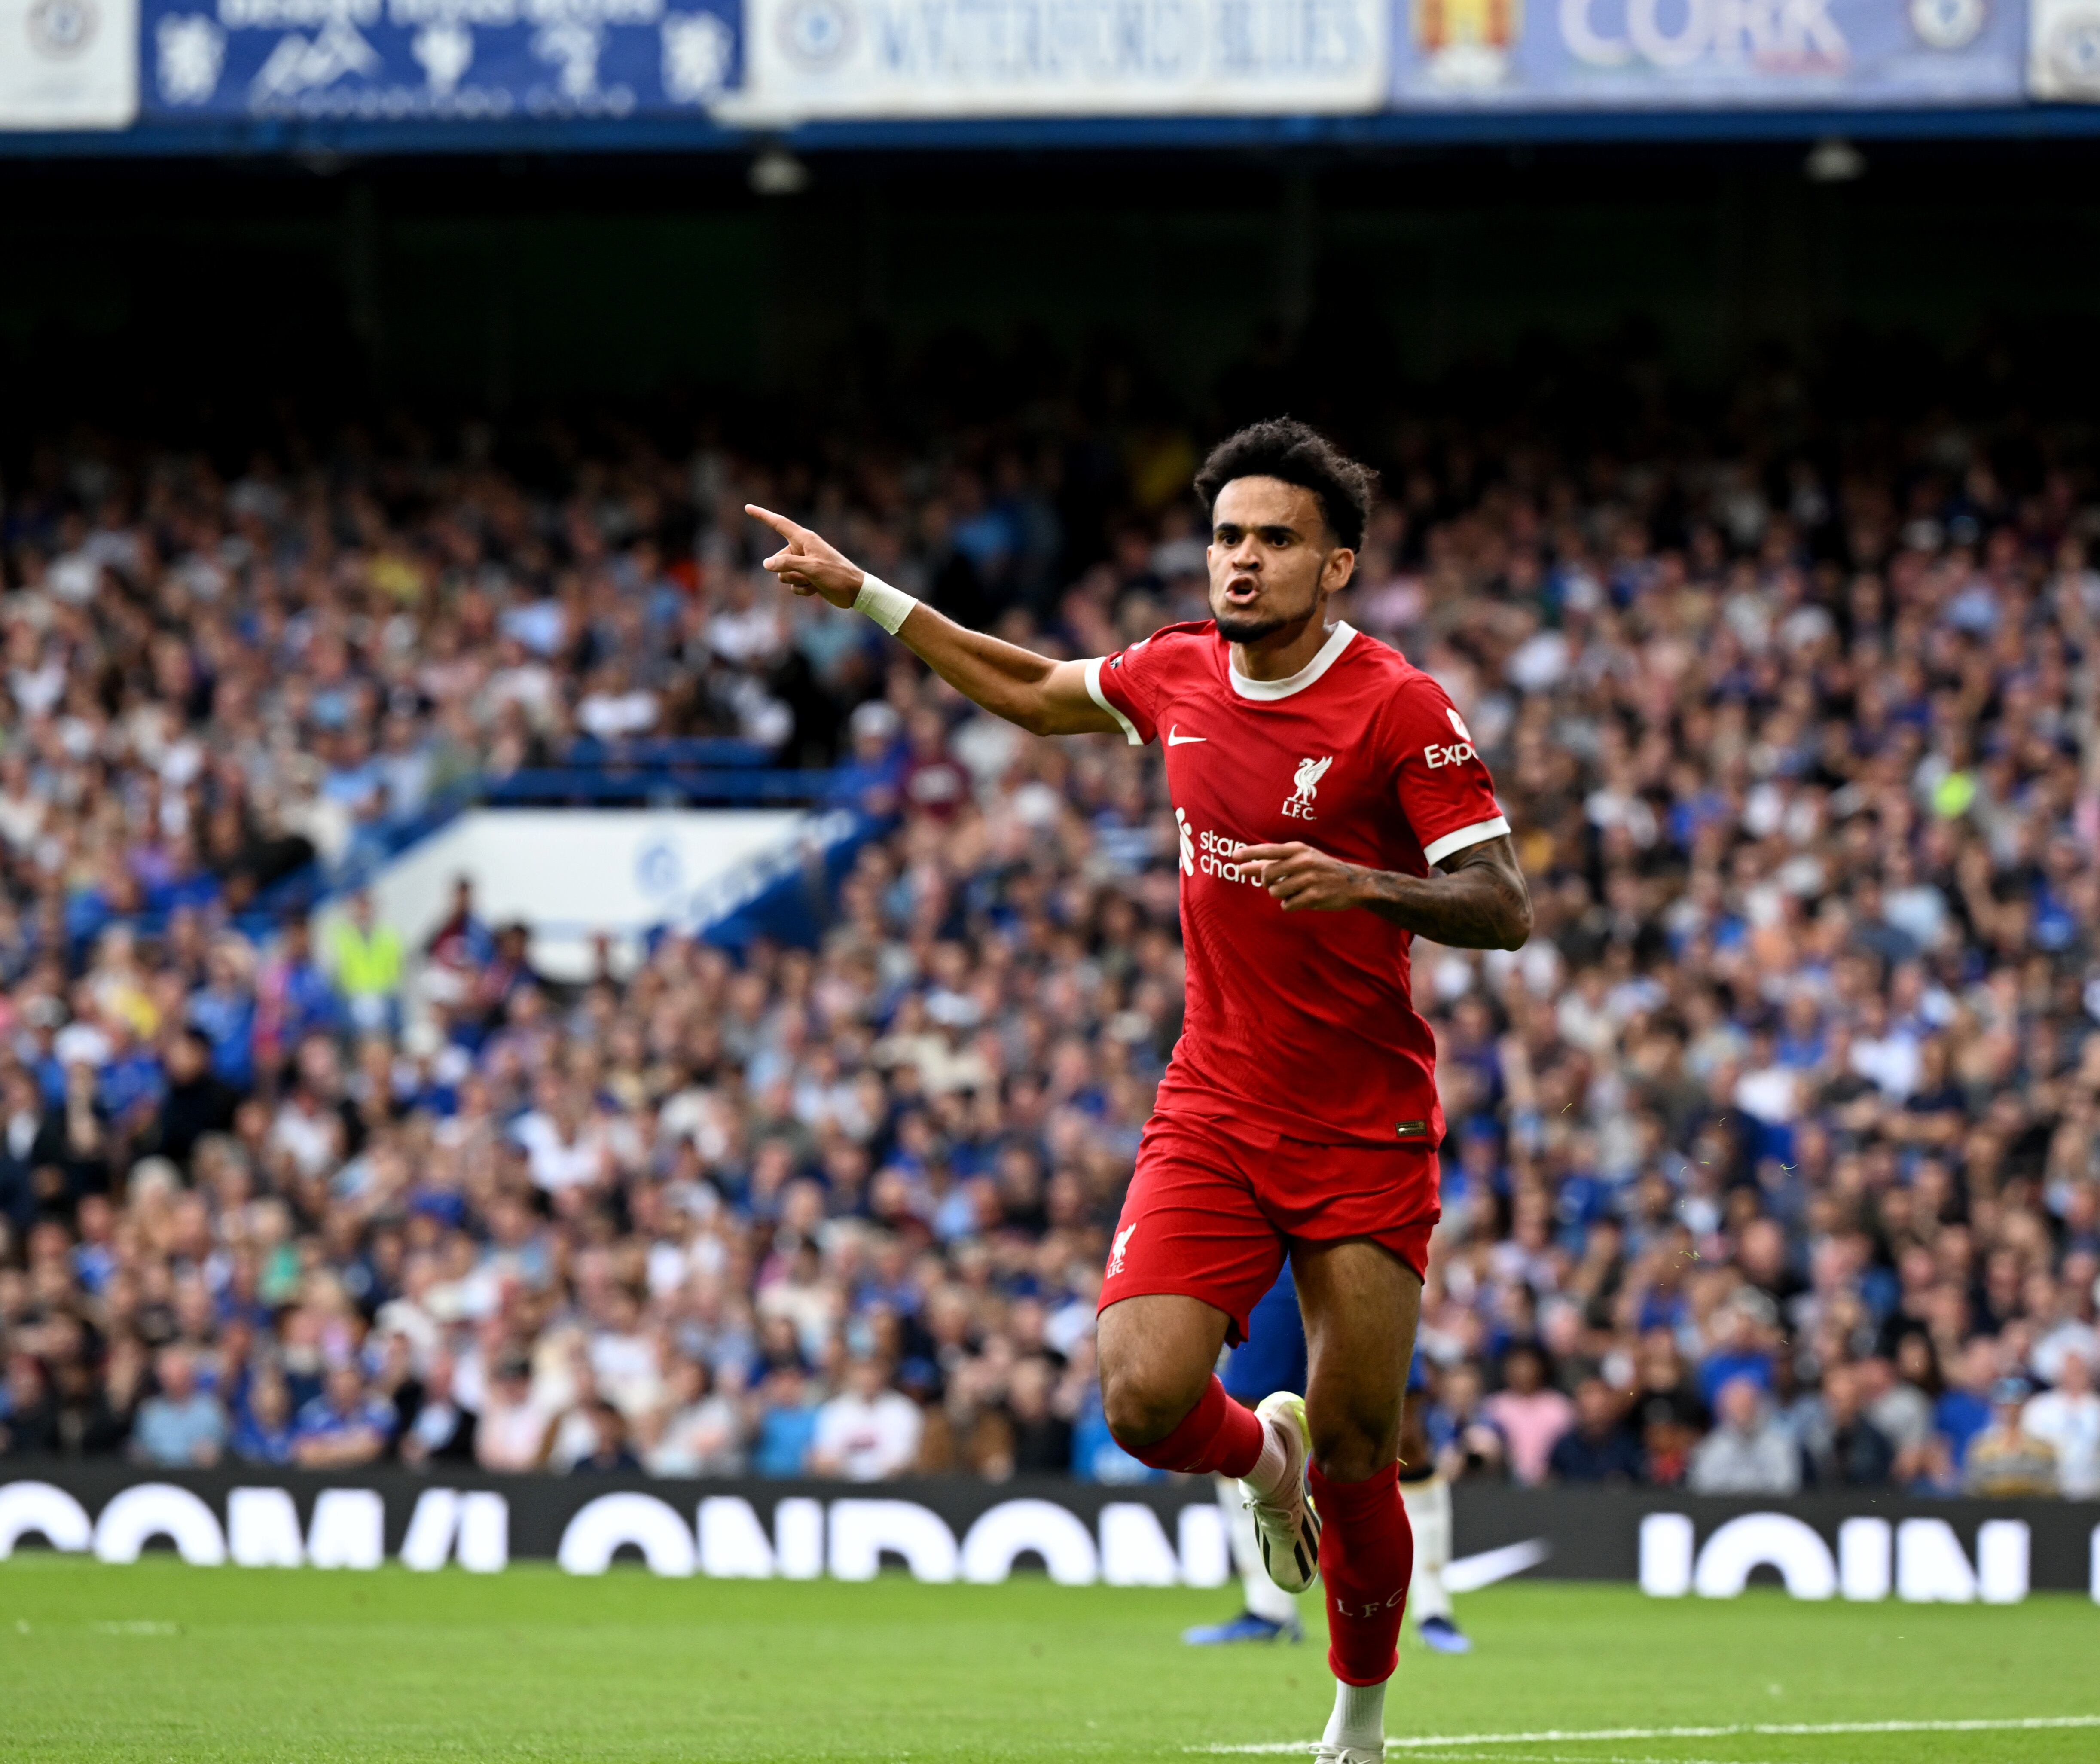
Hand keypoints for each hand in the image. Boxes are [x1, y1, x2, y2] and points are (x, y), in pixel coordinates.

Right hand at [745, 505, 863, 607]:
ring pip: (783, 575)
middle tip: (809, 575)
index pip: (779, 524)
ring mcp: (804, 564)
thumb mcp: (811, 568)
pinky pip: (793, 585)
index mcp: (804, 539)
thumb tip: (767, 564)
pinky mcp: (808, 577)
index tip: (748, 507)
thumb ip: (787, 564)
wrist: (855, 592)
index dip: (762, 516)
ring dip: (796, 582)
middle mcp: (802, 549)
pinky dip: (803, 590)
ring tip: (814, 581)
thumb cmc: (836, 575)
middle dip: (788, 571)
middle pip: (778, 560)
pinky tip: (817, 589)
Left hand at [1229, 841, 1367, 911]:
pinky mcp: (1314, 896)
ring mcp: (1309, 879)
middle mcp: (1303, 861)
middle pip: (1267, 874)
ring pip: (1275, 892)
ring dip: (1280, 895)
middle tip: (1273, 884)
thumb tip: (1242, 867)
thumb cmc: (1320, 868)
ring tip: (1294, 891)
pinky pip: (1287, 905)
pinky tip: (1302, 899)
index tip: (1234, 857)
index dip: (1250, 854)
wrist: (1353, 882)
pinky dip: (1290, 905)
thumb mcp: (1300, 859)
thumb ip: (1271, 862)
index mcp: (1298, 849)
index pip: (1269, 850)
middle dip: (1266, 883)